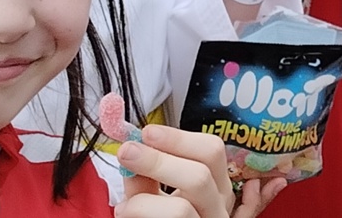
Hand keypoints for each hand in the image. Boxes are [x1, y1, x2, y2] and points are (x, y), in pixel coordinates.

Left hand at [116, 124, 285, 217]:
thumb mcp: (155, 197)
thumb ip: (144, 176)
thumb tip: (129, 147)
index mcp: (216, 187)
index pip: (212, 151)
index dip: (179, 138)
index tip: (146, 132)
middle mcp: (219, 208)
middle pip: (201, 175)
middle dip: (160, 160)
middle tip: (127, 151)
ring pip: (182, 210)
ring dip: (144, 201)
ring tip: (122, 204)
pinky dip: (139, 215)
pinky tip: (126, 214)